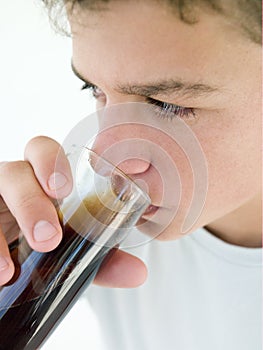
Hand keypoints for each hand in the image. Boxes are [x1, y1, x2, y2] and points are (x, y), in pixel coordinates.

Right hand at [0, 136, 146, 287]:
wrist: (11, 265)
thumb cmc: (44, 246)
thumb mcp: (72, 251)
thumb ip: (101, 258)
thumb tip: (139, 273)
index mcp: (39, 181)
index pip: (41, 150)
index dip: (50, 161)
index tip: (62, 190)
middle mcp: (11, 184)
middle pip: (14, 172)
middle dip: (30, 202)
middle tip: (48, 239)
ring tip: (9, 271)